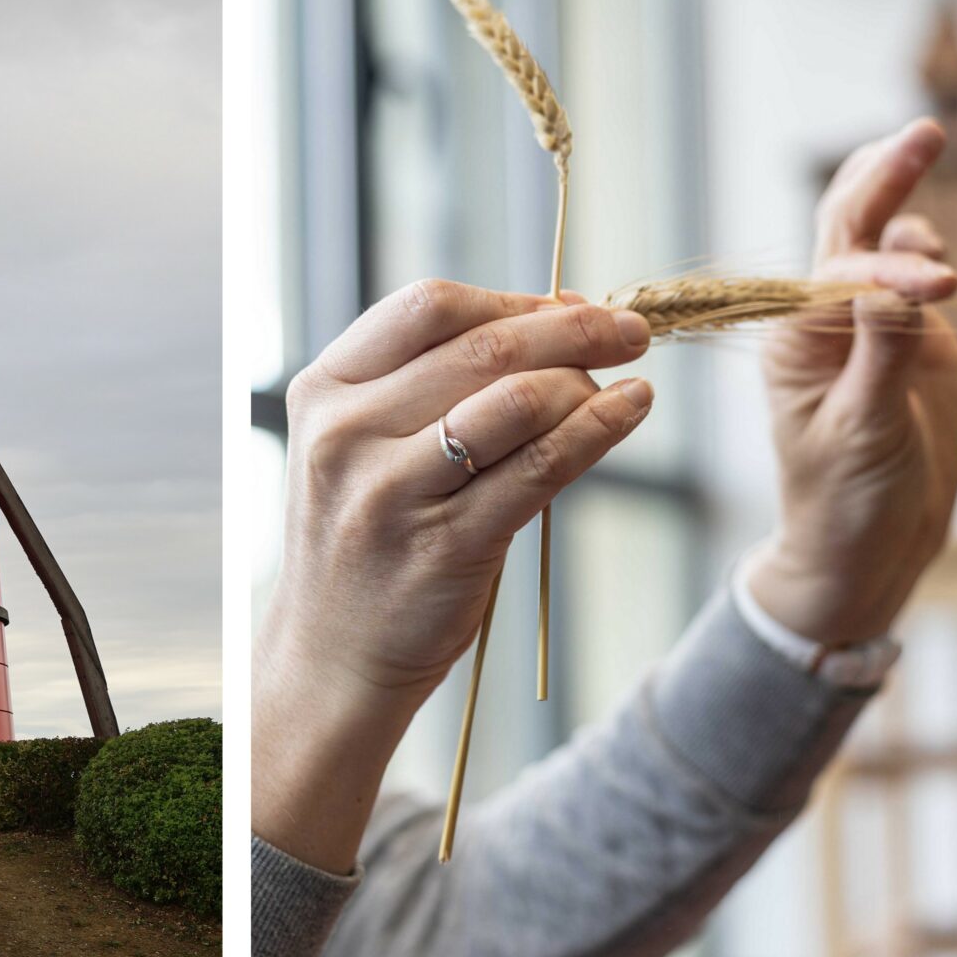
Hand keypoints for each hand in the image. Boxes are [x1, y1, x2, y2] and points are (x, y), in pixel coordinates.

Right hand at [255, 280, 653, 871]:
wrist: (331, 657)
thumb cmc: (367, 538)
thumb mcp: (366, 446)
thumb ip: (438, 383)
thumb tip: (560, 312)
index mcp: (324, 393)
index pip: (428, 310)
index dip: (512, 299)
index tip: (568, 306)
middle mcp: (347, 435)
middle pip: (482, 348)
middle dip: (573, 329)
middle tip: (633, 328)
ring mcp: (391, 492)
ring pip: (516, 401)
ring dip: (587, 380)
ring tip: (626, 382)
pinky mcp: (444, 546)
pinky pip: (540, 469)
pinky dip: (599, 431)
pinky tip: (629, 412)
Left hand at [750, 119, 956, 644]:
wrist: (867, 547)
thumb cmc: (846, 499)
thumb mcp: (864, 433)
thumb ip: (882, 358)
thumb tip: (897, 286)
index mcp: (794, 340)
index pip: (838, 274)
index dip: (890, 268)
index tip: (946, 286)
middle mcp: (823, 320)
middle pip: (847, 230)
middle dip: (880, 177)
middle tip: (924, 131)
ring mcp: (867, 325)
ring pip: (879, 243)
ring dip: (901, 203)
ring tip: (921, 155)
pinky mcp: (911, 340)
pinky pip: (912, 277)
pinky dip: (923, 248)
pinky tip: (932, 240)